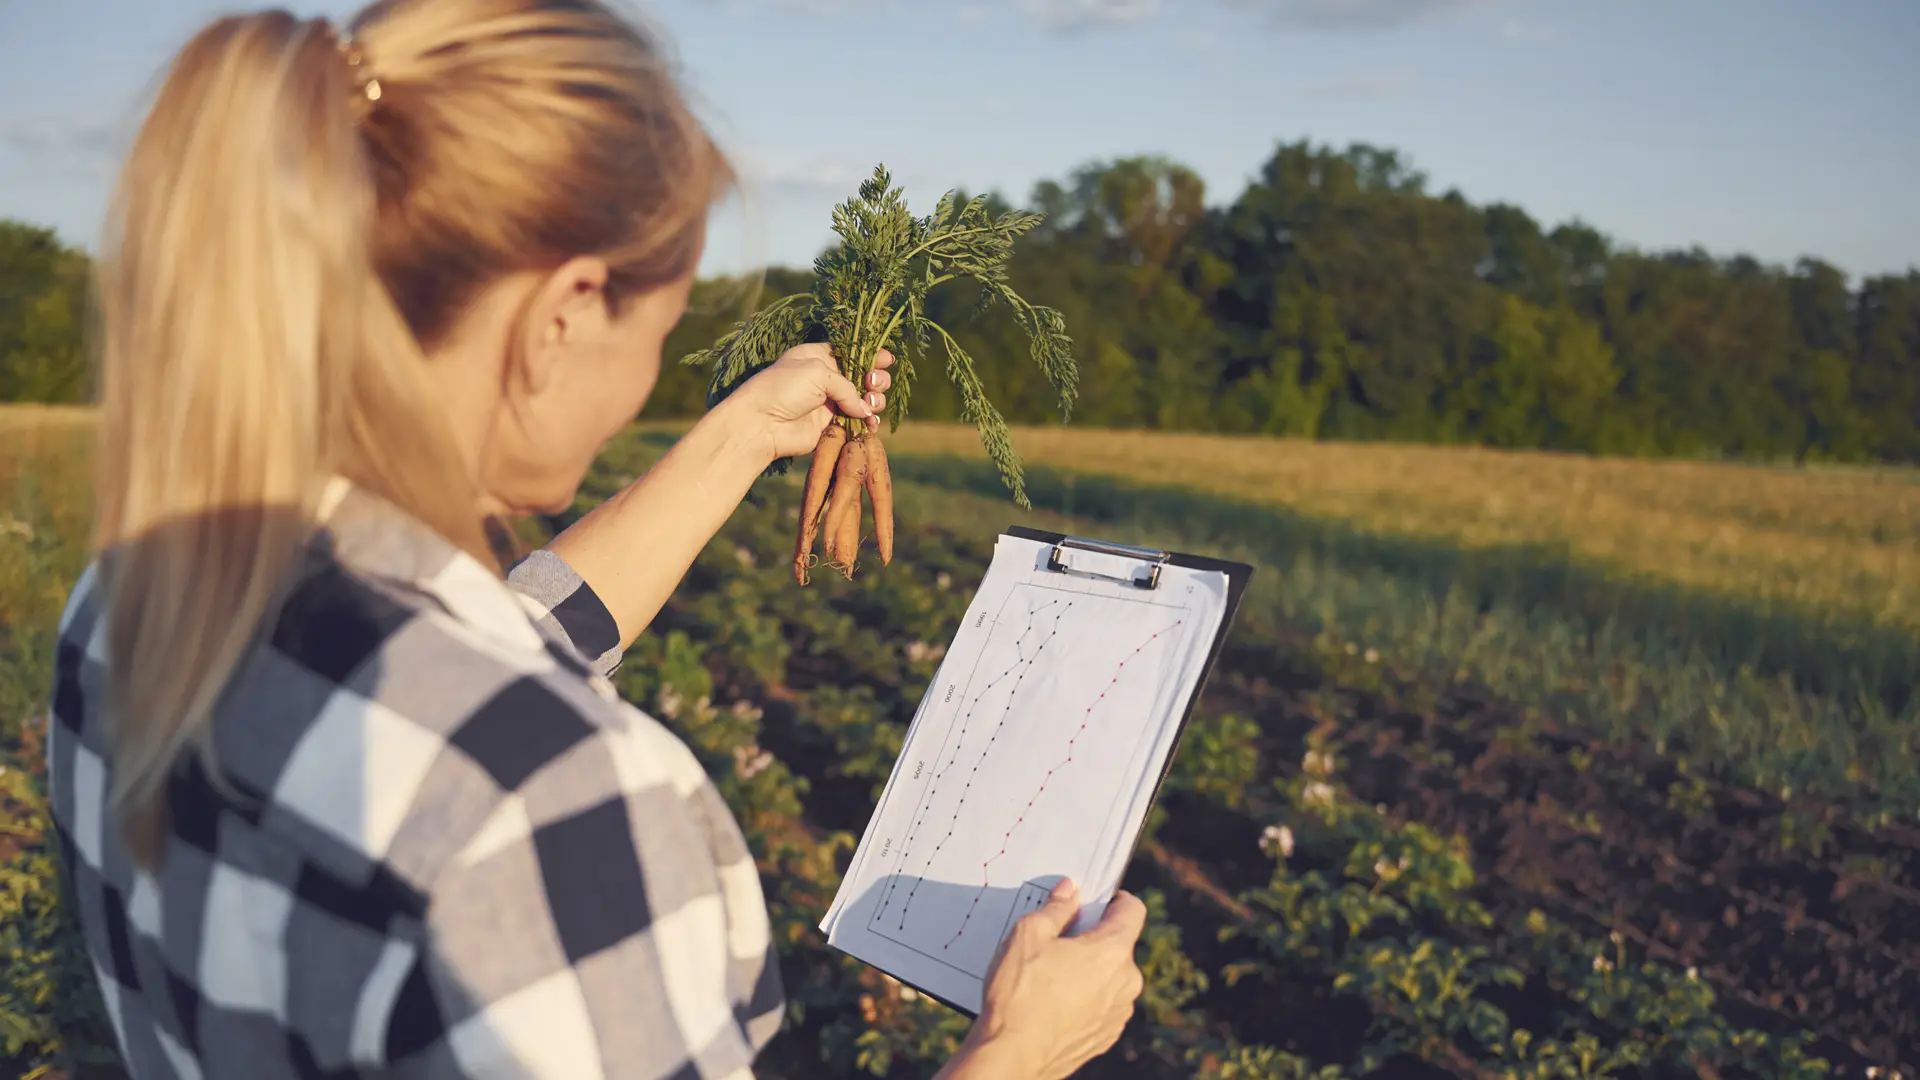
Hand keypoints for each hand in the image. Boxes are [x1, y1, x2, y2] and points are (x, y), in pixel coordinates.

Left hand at [717, 343, 894, 462]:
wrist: (760, 424)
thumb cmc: (783, 388)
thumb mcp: (817, 372)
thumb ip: (847, 386)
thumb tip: (863, 409)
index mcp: (818, 357)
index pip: (851, 352)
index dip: (871, 354)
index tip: (888, 359)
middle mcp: (825, 378)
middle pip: (863, 375)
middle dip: (875, 378)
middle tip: (873, 383)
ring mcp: (829, 403)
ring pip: (864, 400)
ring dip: (874, 401)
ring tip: (870, 405)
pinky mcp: (830, 426)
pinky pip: (857, 423)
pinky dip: (868, 422)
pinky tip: (870, 423)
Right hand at [962, 880, 1146, 1079]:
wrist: (1012, 1056)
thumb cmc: (1019, 993)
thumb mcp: (1029, 935)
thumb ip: (1056, 908)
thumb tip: (1070, 890)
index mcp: (1113, 951)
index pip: (1133, 910)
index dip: (1114, 900)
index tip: (1094, 902)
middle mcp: (1126, 982)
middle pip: (1119, 946)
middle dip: (1093, 939)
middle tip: (1058, 942)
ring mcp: (1118, 1014)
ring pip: (1110, 978)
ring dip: (1089, 971)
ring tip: (1050, 976)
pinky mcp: (1105, 1037)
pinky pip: (1102, 1006)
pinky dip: (1085, 999)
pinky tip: (1054, 1003)